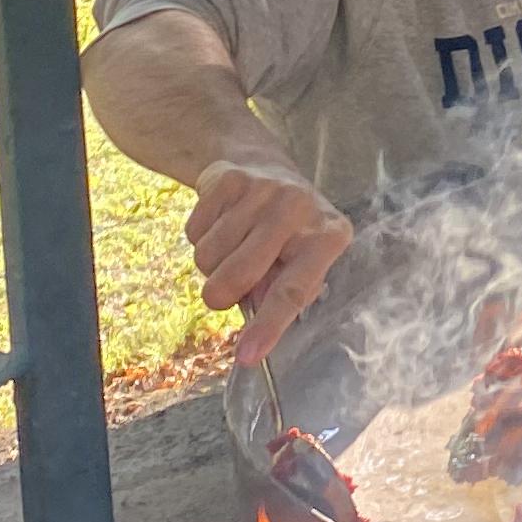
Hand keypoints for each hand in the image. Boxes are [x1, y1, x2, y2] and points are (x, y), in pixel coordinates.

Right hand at [188, 159, 351, 362]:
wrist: (262, 164)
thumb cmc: (287, 231)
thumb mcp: (300, 262)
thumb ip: (280, 296)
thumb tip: (254, 333)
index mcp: (328, 237)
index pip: (293, 291)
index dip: (268, 327)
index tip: (247, 357)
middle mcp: (300, 208)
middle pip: (239, 276)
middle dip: (220, 295)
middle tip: (225, 290)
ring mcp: (263, 189)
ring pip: (208, 257)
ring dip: (211, 265)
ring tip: (232, 246)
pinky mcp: (228, 178)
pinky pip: (193, 232)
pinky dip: (199, 237)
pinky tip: (221, 222)